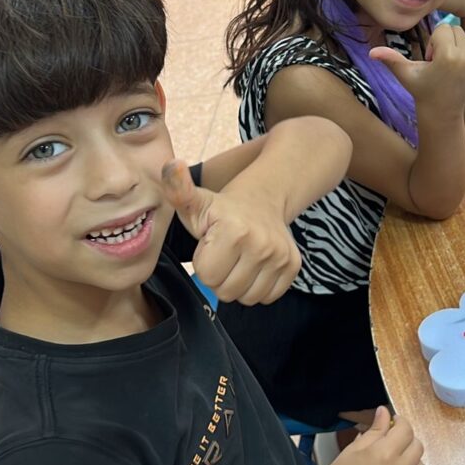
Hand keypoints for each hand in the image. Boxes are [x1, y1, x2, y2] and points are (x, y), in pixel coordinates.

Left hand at [162, 160, 300, 305]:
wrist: (262, 199)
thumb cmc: (221, 208)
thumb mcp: (195, 200)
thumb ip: (177, 188)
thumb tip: (171, 165)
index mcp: (234, 230)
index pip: (207, 277)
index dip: (204, 262)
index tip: (210, 244)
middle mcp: (262, 244)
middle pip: (227, 292)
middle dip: (220, 276)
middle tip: (223, 253)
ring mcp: (280, 257)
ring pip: (248, 299)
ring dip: (239, 284)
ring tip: (238, 259)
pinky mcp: (293, 267)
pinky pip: (268, 297)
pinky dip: (258, 287)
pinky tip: (253, 266)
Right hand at [311, 406, 424, 464]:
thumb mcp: (352, 450)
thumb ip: (374, 430)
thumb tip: (385, 412)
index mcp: (384, 454)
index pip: (406, 429)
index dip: (400, 422)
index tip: (393, 424)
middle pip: (417, 446)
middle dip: (406, 440)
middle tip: (392, 442)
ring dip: (410, 460)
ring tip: (393, 463)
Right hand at [369, 23, 464, 118]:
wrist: (443, 112)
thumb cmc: (422, 90)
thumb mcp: (405, 74)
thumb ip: (390, 59)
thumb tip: (371, 52)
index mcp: (449, 57)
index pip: (443, 28)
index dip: (434, 42)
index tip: (431, 59)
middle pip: (456, 30)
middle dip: (446, 42)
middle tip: (440, 63)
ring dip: (458, 46)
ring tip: (450, 66)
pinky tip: (461, 68)